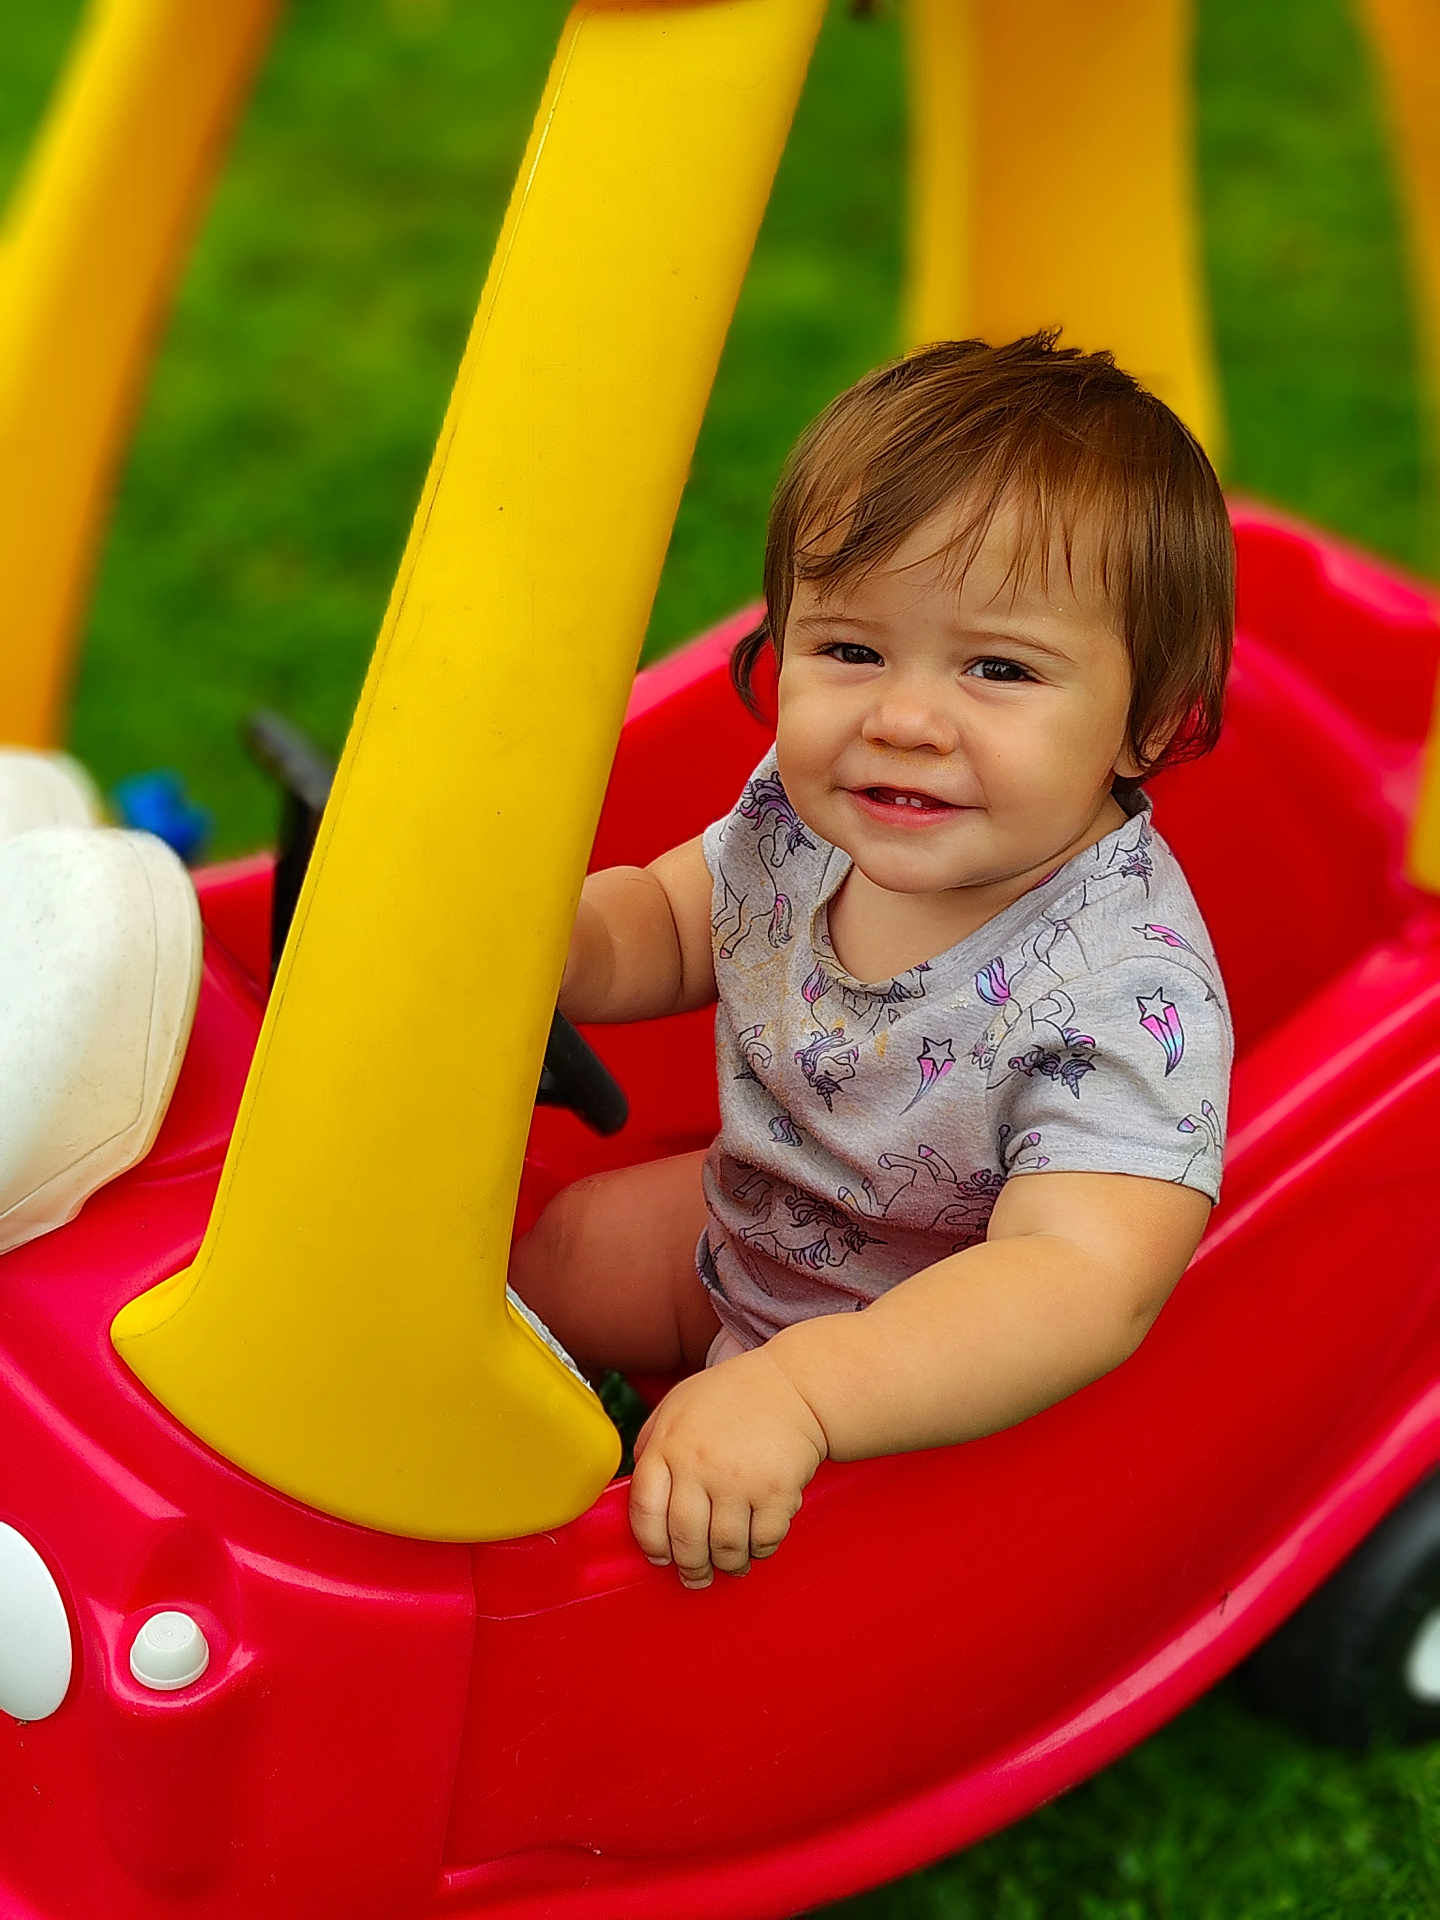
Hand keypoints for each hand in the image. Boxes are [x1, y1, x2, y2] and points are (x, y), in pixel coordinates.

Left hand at [629, 1346, 828, 1587]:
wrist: (793, 1386)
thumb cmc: (732, 1396)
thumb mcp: (676, 1406)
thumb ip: (652, 1445)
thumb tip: (637, 1491)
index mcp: (668, 1445)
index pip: (644, 1512)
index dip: (650, 1543)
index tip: (660, 1556)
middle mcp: (699, 1465)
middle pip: (684, 1539)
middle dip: (691, 1567)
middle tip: (696, 1575)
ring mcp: (739, 1480)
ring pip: (724, 1548)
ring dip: (726, 1564)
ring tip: (730, 1564)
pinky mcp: (776, 1492)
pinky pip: (763, 1541)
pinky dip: (759, 1551)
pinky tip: (757, 1545)